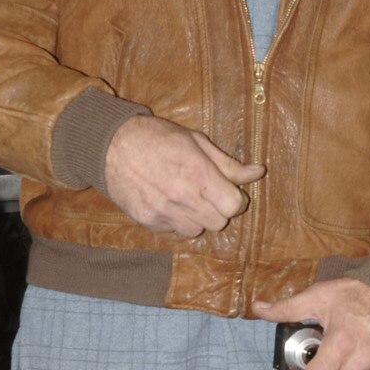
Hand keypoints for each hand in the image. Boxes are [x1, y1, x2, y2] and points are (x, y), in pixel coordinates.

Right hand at [104, 116, 263, 236]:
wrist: (110, 144)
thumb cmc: (157, 138)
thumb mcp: (196, 141)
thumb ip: (228, 163)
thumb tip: (258, 173)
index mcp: (197, 174)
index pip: (233, 206)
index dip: (237, 201)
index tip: (231, 193)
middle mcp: (181, 196)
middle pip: (219, 223)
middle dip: (218, 210)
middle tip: (207, 194)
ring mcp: (162, 211)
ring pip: (196, 231)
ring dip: (197, 218)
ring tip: (186, 198)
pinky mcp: (147, 221)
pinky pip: (173, 231)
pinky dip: (175, 221)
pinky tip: (168, 201)